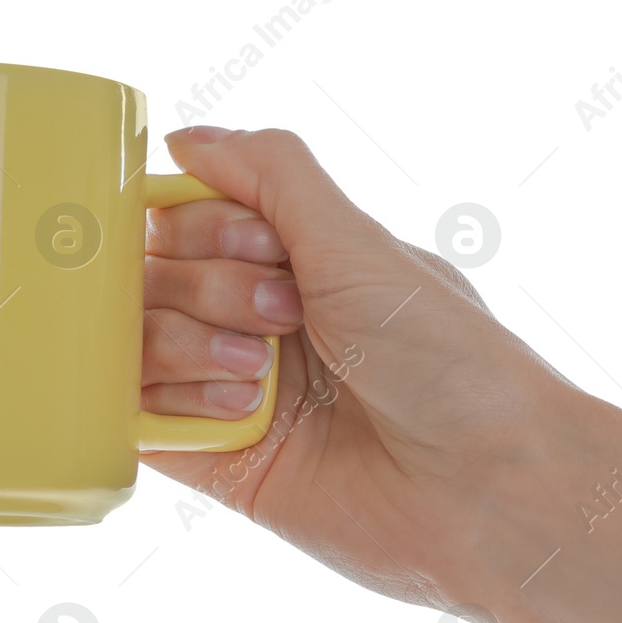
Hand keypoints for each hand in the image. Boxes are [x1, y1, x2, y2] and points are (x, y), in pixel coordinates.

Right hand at [141, 125, 584, 610]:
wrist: (485, 486)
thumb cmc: (446, 361)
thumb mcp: (360, 242)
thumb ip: (270, 175)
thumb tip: (183, 136)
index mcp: (299, 263)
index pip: (188, 217)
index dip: (205, 224)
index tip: (264, 248)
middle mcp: (259, 323)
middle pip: (155, 276)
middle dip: (208, 289)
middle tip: (283, 321)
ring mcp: (235, 394)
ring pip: (137, 343)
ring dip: (188, 348)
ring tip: (261, 380)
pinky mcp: (220, 464)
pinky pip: (138, 422)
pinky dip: (167, 406)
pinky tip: (237, 414)